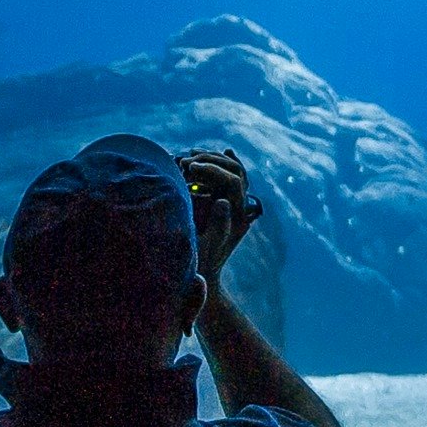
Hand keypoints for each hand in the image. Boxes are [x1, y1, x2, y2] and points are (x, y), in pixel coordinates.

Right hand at [178, 147, 258, 273]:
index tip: (190, 168)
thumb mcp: (206, 249)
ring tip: (190, 156)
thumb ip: (218, 226)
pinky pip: (227, 177)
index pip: (234, 181)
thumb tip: (223, 201)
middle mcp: (240, 206)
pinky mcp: (224, 202)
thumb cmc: (201, 263)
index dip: (213, 170)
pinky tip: (215, 153)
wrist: (203, 274)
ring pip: (232, 170)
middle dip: (211, 161)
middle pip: (235, 171)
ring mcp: (234, 203)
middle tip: (186, 161)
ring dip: (213, 159)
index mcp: (238, 216)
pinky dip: (220, 163)